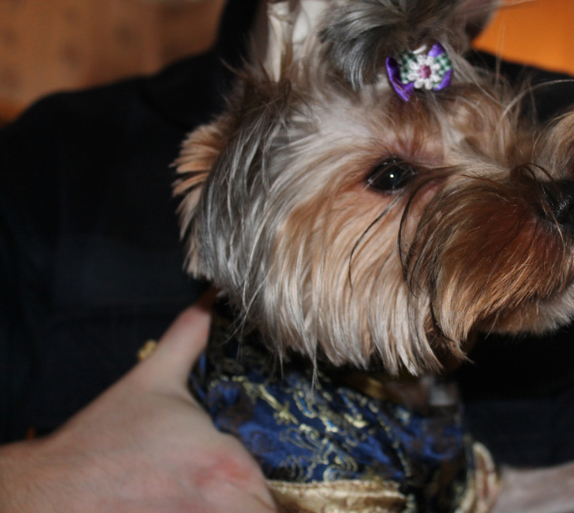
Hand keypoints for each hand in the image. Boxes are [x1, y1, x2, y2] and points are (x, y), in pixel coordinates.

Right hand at [0, 294, 276, 512]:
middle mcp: (226, 504)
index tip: (286, 466)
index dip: (293, 479)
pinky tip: (198, 502)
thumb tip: (216, 294)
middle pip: (273, 506)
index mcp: (231, 464)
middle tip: (266, 481)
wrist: (52, 489)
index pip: (293, 483)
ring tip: (231, 491)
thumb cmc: (103, 439)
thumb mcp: (154, 378)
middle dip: (271, 496)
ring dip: (250, 505)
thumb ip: (193, 333)